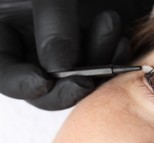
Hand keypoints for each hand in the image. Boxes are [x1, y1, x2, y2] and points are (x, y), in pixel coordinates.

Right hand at [0, 0, 153, 109]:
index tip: (43, 82)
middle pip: (45, 88)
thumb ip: (53, 24)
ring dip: (98, 63)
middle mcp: (36, 45)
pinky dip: (113, 60)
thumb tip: (59, 68)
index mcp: (9, 31)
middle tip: (84, 82)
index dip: (21, 83)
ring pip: (79, 80)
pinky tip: (121, 40)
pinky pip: (104, 70)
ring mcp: (70, 50)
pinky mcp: (97, 50)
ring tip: (109, 22)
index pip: (7, 73)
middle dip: (66, 86)